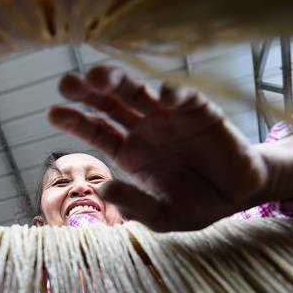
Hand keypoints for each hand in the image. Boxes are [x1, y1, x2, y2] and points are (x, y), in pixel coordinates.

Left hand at [48, 65, 270, 230]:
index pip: (96, 130)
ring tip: (101, 76)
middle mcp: (144, 128)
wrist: (240, 195)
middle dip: (89, 91)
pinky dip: (173, 94)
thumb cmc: (196, 204)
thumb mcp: (163, 216)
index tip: (53, 112)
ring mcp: (170, 116)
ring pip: (139, 92)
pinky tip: (162, 95)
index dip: (75, 120)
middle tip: (68, 83)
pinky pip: (184, 98)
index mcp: (129, 151)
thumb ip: (135, 205)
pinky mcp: (201, 111)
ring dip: (120, 82)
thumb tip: (104, 191)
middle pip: (110, 103)